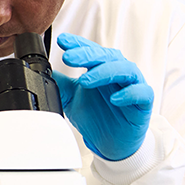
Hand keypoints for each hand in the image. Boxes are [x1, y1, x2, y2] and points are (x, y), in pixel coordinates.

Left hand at [52, 34, 153, 160]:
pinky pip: (142, 92)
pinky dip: (129, 93)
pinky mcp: (144, 103)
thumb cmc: (97, 116)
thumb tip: (39, 71)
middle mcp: (118, 73)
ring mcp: (133, 85)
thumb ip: (60, 84)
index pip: (91, 50)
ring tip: (85, 80)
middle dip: (87, 55)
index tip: (62, 41)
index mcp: (101, 68)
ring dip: (105, 72)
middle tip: (69, 58)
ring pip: (126, 69)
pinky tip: (114, 98)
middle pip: (107, 56)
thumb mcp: (71, 99)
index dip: (78, 44)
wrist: (111, 144)